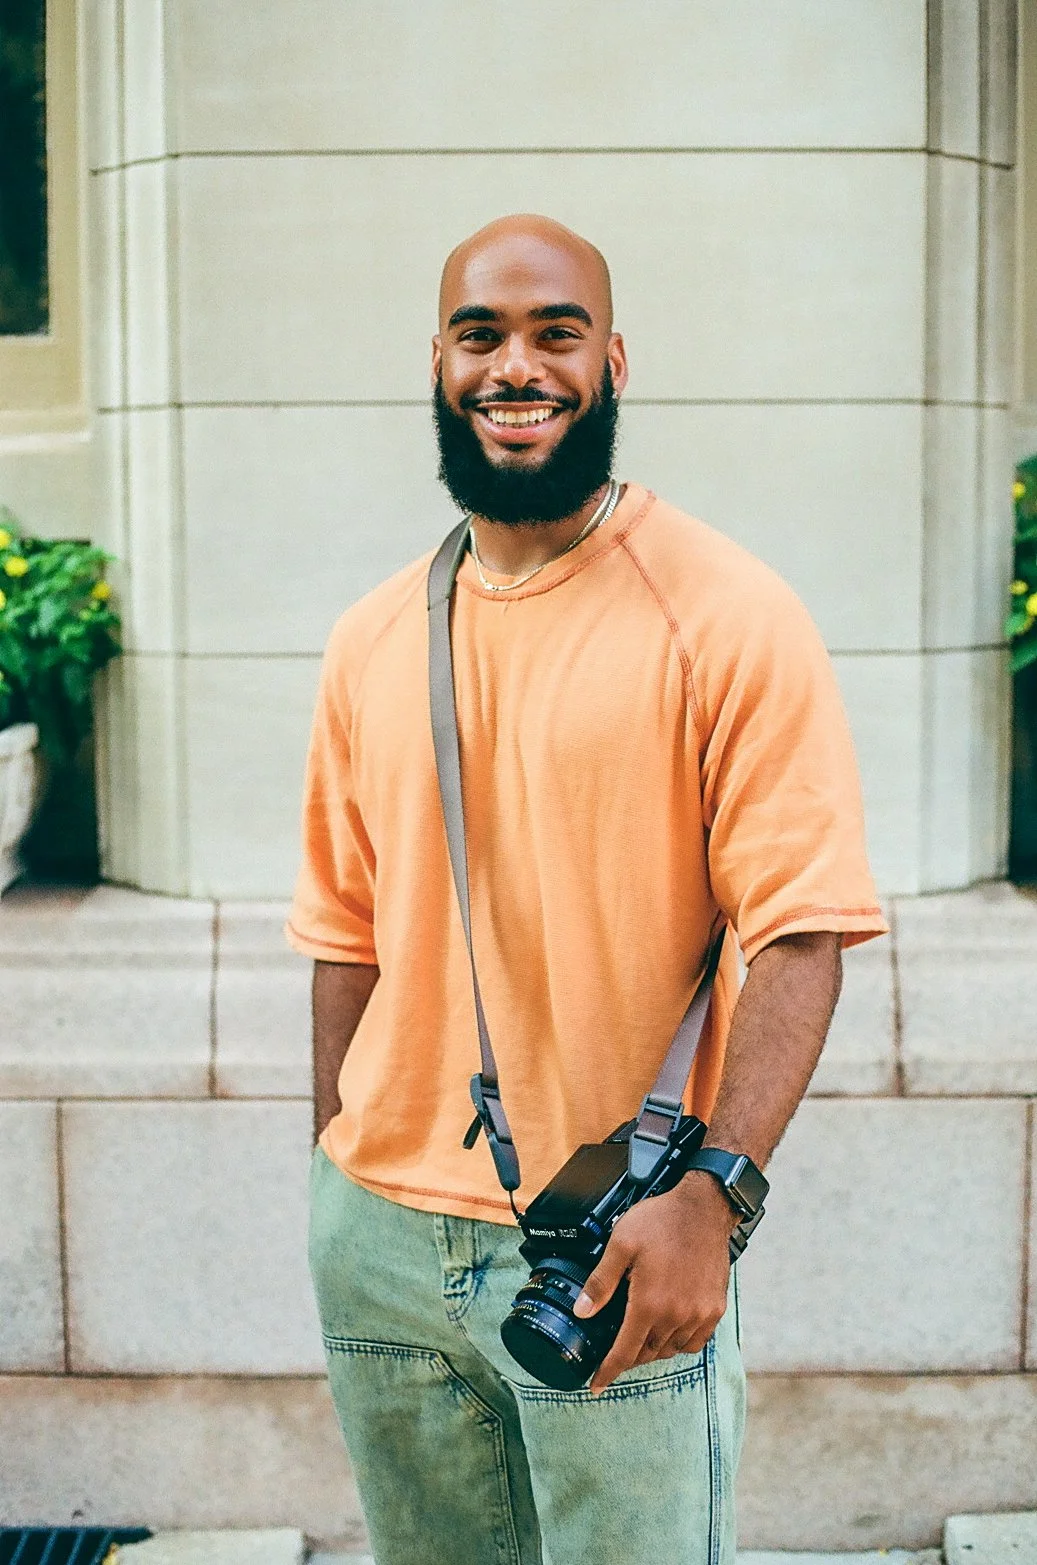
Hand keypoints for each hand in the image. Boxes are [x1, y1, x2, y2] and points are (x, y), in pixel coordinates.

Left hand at [572, 1172, 733, 1394]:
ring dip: (653, 1348)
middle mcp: (676, 1315)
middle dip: (629, 1355)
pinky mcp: (715, 1308)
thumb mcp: (621, 1244)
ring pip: (671, 1349)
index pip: (624, 1352)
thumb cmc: (662, 1221)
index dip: (608, 1371)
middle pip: (647, 1353)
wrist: (704, 1208)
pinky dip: (680, 1342)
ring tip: (641, 1336)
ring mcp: (699, 1314)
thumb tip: (583, 1311)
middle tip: (616, 1349)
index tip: (595, 1385)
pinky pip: (695, 1341)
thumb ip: (601, 1282)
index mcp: (649, 1303)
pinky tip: (670, 1329)